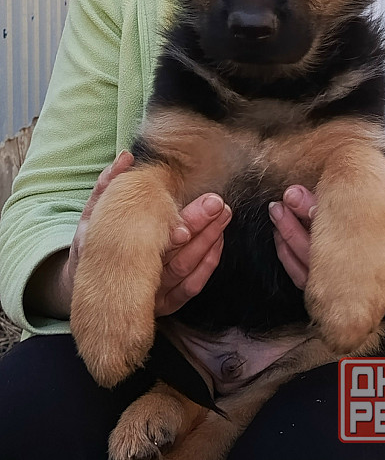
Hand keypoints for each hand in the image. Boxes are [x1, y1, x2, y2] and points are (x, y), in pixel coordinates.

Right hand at [63, 151, 229, 316]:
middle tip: (215, 204)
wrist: (85, 289)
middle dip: (197, 226)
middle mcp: (135, 278)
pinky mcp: (166, 304)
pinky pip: (192, 286)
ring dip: (208, 240)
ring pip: (186, 269)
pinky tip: (218, 239)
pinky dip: (208, 262)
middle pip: (174, 255)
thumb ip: (107, 184)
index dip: (171, 229)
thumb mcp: (92, 215)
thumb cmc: (93, 245)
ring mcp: (151, 294)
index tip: (187, 219)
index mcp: (116, 254)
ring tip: (222, 213)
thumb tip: (126, 157)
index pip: (149, 243)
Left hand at [270, 167, 384, 305]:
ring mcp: (346, 283)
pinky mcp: (328, 288)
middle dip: (306, 221)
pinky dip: (286, 254)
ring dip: (290, 235)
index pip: (363, 235)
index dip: (340, 216)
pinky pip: (302, 277)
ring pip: (312, 267)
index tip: (319, 197)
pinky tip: (277, 230)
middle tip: (290, 195)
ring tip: (278, 208)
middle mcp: (368, 270)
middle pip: (331, 252)